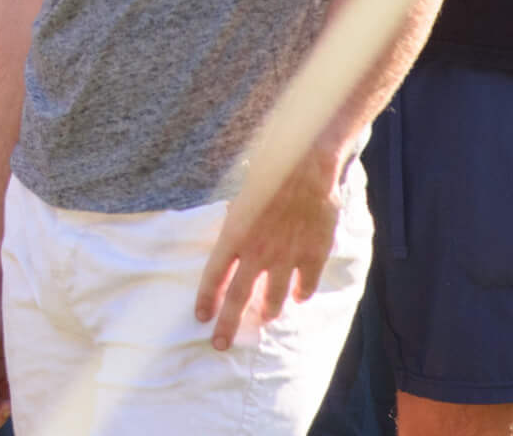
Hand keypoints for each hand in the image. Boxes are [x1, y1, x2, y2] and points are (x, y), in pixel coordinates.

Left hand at [195, 161, 342, 349]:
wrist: (305, 168)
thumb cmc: (268, 173)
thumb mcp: (241, 198)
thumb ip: (238, 225)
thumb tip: (235, 238)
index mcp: (233, 236)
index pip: (213, 277)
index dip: (205, 299)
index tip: (200, 318)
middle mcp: (256, 253)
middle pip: (237, 298)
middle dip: (227, 324)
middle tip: (220, 344)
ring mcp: (286, 258)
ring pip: (273, 297)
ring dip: (267, 311)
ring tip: (264, 318)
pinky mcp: (312, 256)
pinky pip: (306, 284)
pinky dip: (302, 293)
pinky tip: (300, 297)